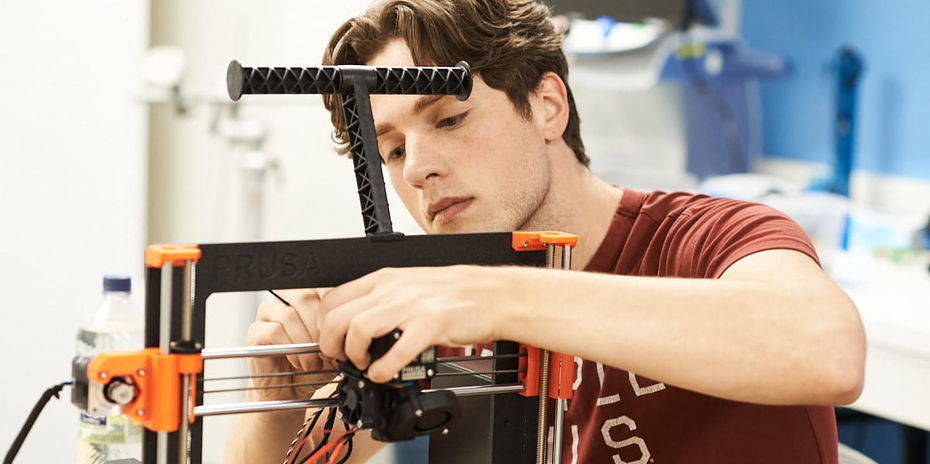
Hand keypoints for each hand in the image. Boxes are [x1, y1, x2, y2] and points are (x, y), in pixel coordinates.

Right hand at [244, 288, 337, 400]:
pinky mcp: (256, 332)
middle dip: (319, 326)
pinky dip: (291, 348)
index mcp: (305, 297)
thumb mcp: (334, 347)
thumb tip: (347, 327)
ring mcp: (267, 314)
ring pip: (289, 314)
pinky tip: (299, 362)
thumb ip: (340, 332)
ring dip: (306, 340)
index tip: (339, 333)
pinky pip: (274, 331)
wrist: (291, 391)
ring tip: (314, 361)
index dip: (332, 310)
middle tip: (327, 348)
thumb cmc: (312, 366)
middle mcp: (284, 300)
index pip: (320, 287)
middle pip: (303, 296)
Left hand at [318, 265, 508, 382]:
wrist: (493, 294)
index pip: (332, 300)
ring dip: (354, 356)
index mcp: (383, 279)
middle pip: (336, 317)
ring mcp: (411, 305)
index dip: (325, 327)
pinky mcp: (431, 324)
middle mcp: (392, 289)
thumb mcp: (409, 286)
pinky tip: (385, 373)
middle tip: (343, 359)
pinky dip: (383, 370)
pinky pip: (395, 352)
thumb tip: (355, 322)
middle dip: (332, 345)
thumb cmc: (454, 292)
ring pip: (357, 330)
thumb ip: (381, 300)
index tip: (333, 343)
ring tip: (365, 365)